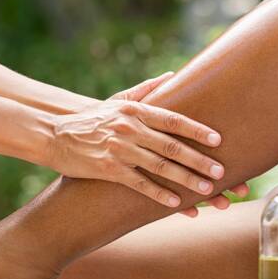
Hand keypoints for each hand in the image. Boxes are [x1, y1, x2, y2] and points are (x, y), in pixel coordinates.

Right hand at [46, 72, 231, 207]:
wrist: (55, 134)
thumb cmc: (92, 118)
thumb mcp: (118, 100)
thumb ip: (147, 89)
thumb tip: (173, 75)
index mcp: (136, 111)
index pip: (173, 119)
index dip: (197, 130)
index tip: (218, 140)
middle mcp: (130, 128)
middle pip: (172, 145)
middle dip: (200, 159)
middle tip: (222, 170)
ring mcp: (119, 149)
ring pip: (160, 166)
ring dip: (186, 179)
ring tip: (208, 190)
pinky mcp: (108, 169)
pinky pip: (139, 184)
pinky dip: (158, 194)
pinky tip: (175, 203)